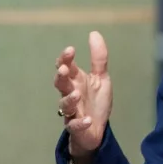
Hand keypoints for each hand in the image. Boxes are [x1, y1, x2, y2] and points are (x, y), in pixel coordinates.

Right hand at [54, 31, 112, 163]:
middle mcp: (71, 94)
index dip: (65, 59)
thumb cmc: (96, 102)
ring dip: (69, 99)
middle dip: (61, 77)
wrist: (97, 130)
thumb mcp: (101, 78)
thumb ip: (99, 58)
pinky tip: (86, 119)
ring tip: (77, 94)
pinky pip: (74, 125)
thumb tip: (94, 33)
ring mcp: (72, 111)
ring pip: (64, 105)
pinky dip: (79, 123)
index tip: (71, 50)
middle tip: (64, 70)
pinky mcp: (76, 127)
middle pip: (61, 84)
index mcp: (76, 81)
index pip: (66, 67)